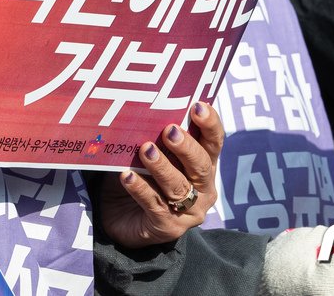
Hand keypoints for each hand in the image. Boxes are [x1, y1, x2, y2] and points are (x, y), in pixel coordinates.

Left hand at [98, 101, 222, 247]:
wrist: (119, 217)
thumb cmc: (140, 175)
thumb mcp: (150, 151)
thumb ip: (155, 135)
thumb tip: (145, 106)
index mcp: (203, 164)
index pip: (213, 142)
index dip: (209, 124)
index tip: (198, 106)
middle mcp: (203, 188)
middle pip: (200, 165)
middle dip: (186, 147)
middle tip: (169, 131)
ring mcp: (188, 211)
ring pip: (178, 186)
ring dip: (162, 167)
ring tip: (145, 150)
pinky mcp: (168, 227)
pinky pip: (155, 205)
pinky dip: (141, 188)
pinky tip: (127, 176)